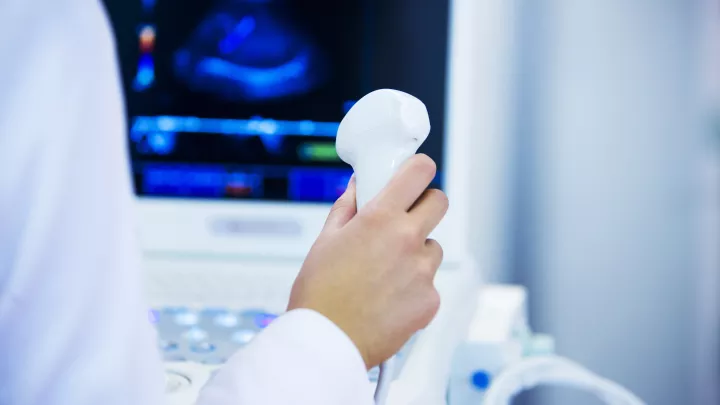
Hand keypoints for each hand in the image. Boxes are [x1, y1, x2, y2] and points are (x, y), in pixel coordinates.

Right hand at [287, 154, 447, 368]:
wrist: (327, 342)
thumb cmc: (320, 294)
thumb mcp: (326, 240)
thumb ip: (348, 207)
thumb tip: (359, 186)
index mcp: (381, 218)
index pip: (419, 172)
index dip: (419, 169)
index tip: (415, 174)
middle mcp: (408, 240)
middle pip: (439, 203)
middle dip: (424, 205)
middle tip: (405, 218)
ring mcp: (423, 272)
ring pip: (432, 248)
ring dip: (416, 253)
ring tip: (386, 273)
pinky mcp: (431, 300)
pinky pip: (429, 283)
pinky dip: (414, 287)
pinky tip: (389, 298)